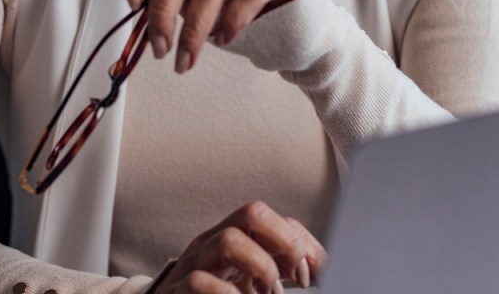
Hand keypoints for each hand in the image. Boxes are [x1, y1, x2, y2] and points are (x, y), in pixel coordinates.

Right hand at [152, 201, 325, 292]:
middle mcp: (211, 244)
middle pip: (251, 213)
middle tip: (296, 278)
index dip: (300, 241)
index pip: (272, 218)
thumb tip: (323, 272)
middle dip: (284, 241)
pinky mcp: (176, 290)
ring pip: (227, 239)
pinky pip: (198, 281)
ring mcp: (191, 265)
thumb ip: (278, 271)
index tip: (315, 274)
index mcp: (234, 239)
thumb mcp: (248, 282)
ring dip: (260, 267)